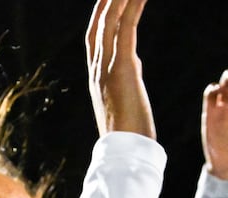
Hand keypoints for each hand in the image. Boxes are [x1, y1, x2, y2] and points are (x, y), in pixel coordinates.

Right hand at [86, 0, 154, 137]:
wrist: (125, 152)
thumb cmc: (129, 132)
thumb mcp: (126, 97)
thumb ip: (126, 75)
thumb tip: (133, 60)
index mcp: (96, 77)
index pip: (94, 38)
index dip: (99, 16)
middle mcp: (97, 69)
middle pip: (98, 25)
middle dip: (105, 2)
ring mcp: (107, 68)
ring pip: (110, 23)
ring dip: (118, 0)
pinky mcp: (122, 67)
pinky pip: (126, 29)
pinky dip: (132, 8)